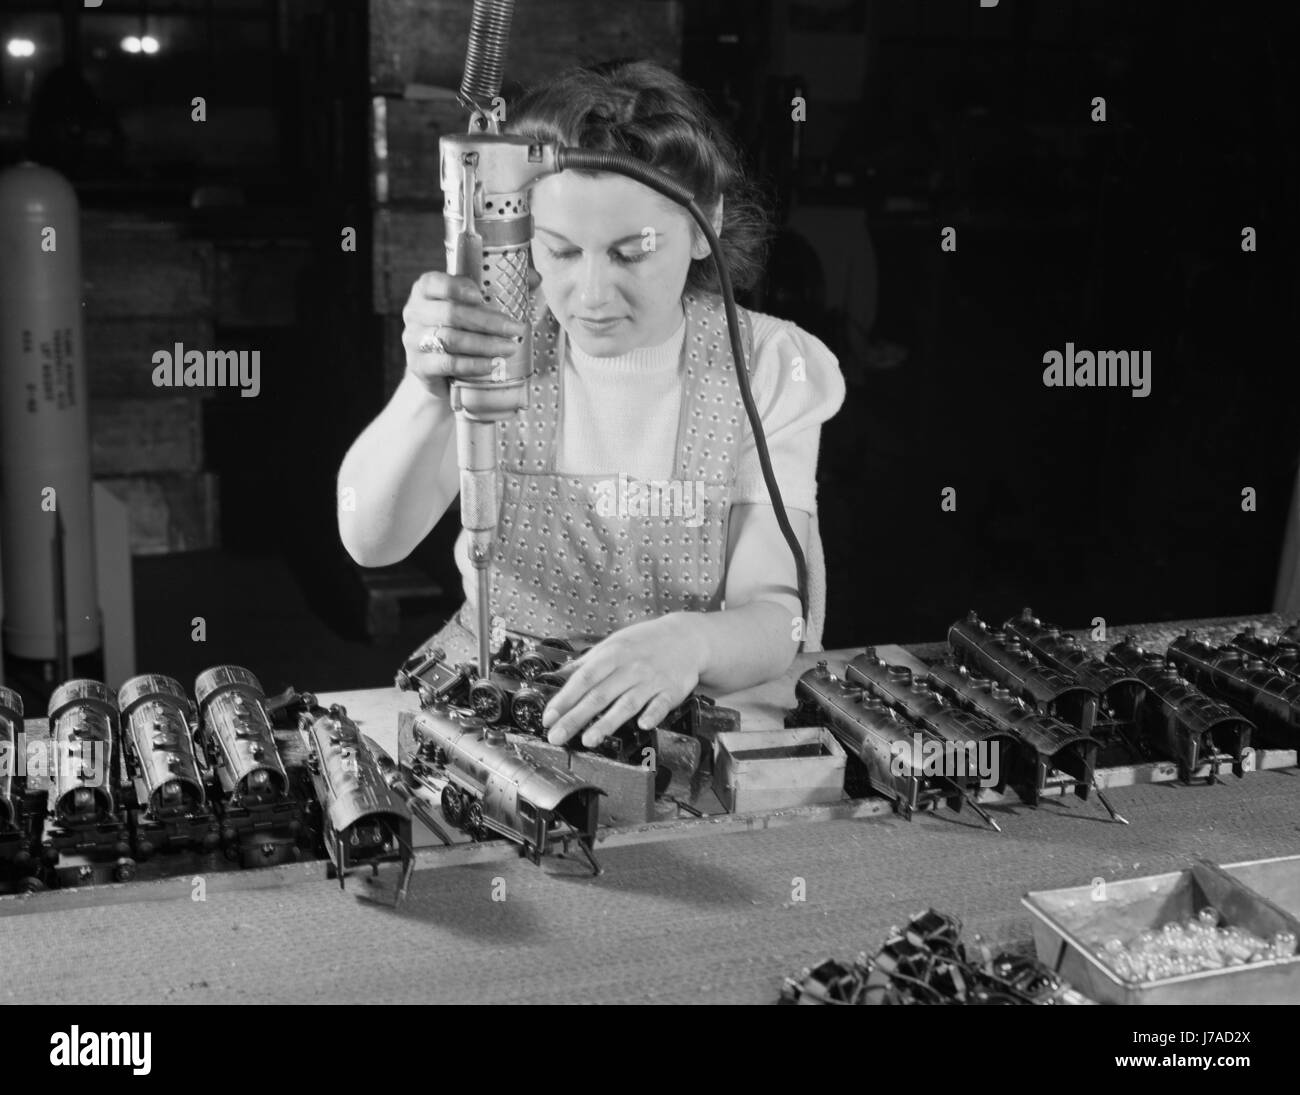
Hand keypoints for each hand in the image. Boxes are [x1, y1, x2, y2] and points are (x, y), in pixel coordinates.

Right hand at [402, 270, 539, 397]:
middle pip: (450, 313)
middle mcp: (414, 312)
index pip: (435, 283)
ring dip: (484, 344)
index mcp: (426, 290)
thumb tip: (536, 277)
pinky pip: (447, 364)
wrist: (440, 369)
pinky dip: (473, 364)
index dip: (456, 287)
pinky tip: (492, 365)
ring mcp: (413, 339)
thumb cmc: (461, 328)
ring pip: (450, 339)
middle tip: (515, 329)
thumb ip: (503, 288)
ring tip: (509, 348)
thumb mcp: (476, 306)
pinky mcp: (418, 365)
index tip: (480, 295)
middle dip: (487, 322)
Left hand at [542, 614, 705, 747]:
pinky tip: (643, 725)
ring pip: (626, 704)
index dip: (564, 699)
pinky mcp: (670, 691)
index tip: (548, 717)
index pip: (583, 679)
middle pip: (599, 695)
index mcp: (612, 655)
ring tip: (588, 740)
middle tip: (556, 737)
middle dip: (575, 718)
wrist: (685, 637)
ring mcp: (650, 681)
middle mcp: (629, 668)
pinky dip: (652, 714)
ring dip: (607, 723)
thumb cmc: (644, 643)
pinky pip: (661, 705)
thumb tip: (557, 677)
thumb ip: (585, 664)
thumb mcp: (612, 645)